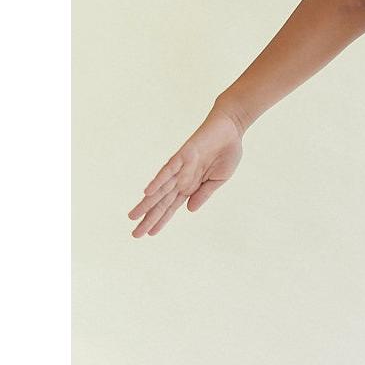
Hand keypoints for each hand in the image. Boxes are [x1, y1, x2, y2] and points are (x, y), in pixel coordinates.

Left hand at [128, 104, 244, 236]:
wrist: (230, 130)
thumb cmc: (226, 153)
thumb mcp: (219, 180)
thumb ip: (203, 194)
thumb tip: (188, 210)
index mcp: (191, 185)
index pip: (172, 206)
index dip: (161, 220)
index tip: (151, 233)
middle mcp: (182, 178)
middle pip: (162, 202)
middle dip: (149, 217)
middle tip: (135, 234)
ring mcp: (180, 167)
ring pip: (160, 189)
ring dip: (147, 203)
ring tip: (133, 217)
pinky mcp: (183, 155)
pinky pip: (168, 170)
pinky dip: (158, 181)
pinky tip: (148, 192)